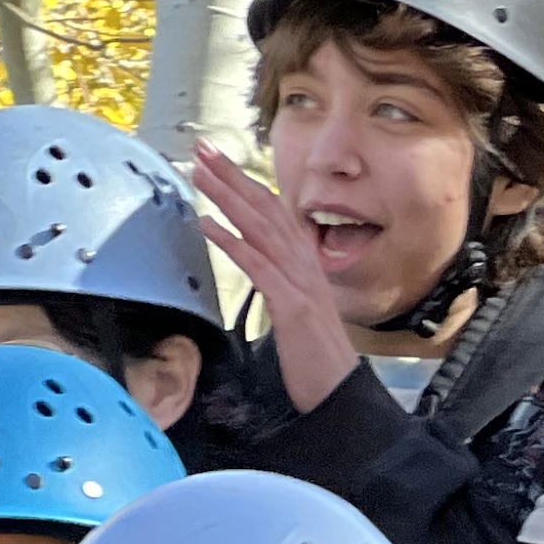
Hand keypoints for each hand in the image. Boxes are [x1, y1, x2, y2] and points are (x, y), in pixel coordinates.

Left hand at [190, 145, 360, 415]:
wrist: (343, 396)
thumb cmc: (318, 362)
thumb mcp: (298, 314)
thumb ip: (281, 285)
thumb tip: (260, 267)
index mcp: (306, 268)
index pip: (276, 216)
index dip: (247, 185)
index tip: (219, 162)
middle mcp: (306, 268)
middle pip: (268, 212)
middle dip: (233, 177)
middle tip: (203, 147)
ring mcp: (302, 285)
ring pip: (262, 230)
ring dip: (228, 198)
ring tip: (200, 173)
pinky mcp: (293, 306)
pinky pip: (259, 267)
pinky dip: (233, 242)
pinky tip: (208, 224)